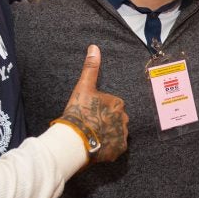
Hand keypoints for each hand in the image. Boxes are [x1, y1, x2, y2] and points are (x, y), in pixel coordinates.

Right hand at [61, 45, 127, 162]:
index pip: (112, 105)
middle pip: (116, 119)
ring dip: (108, 135)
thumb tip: (94, 47)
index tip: (90, 113)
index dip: (100, 110)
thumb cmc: (79, 111)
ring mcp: (122, 135)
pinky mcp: (118, 150)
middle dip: (106, 122)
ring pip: (116, 133)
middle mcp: (124, 119)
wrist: (74, 138)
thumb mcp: (84, 86)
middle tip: (90, 125)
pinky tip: (97, 146)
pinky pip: (116, 148)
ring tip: (93, 137)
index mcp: (118, 103)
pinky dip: (108, 148)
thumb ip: (91, 67)